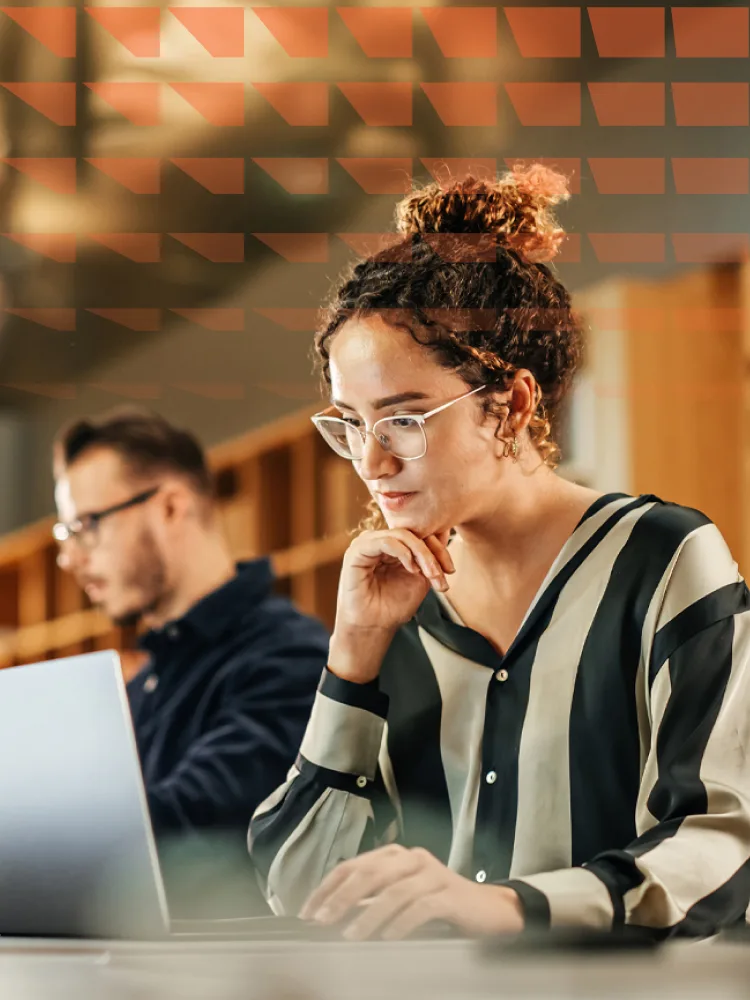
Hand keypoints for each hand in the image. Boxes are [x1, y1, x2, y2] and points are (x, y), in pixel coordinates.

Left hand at [298, 845, 523, 940]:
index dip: (328, 887)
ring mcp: (433, 874)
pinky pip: (421, 907)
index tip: (308, 912)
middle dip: (341, 898)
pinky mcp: (450, 894)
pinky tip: (389, 938)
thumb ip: (372, 901)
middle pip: (370, 873)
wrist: (488, 911)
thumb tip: (332, 917)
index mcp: (395, 856)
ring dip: (369, 915)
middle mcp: (412, 859)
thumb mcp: (401, 899)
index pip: (353, 865)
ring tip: (351, 936)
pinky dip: (402, 923)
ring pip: (394, 891)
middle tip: (323, 921)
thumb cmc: (439, 907)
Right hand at [328, 528, 454, 683]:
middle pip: (412, 532)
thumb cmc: (394, 605)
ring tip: (429, 574)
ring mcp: (367, 543)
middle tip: (441, 574)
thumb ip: (430, 559)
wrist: (374, 627)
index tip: (450, 570)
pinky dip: (403, 553)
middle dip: (432, 552)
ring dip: (421, 553)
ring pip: (402, 534)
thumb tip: (446, 536)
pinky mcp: (357, 550)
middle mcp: (379, 540)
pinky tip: (412, 569)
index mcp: (393, 545)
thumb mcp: (420, 578)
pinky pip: (385, 541)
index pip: (419, 534)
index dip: (438, 548)